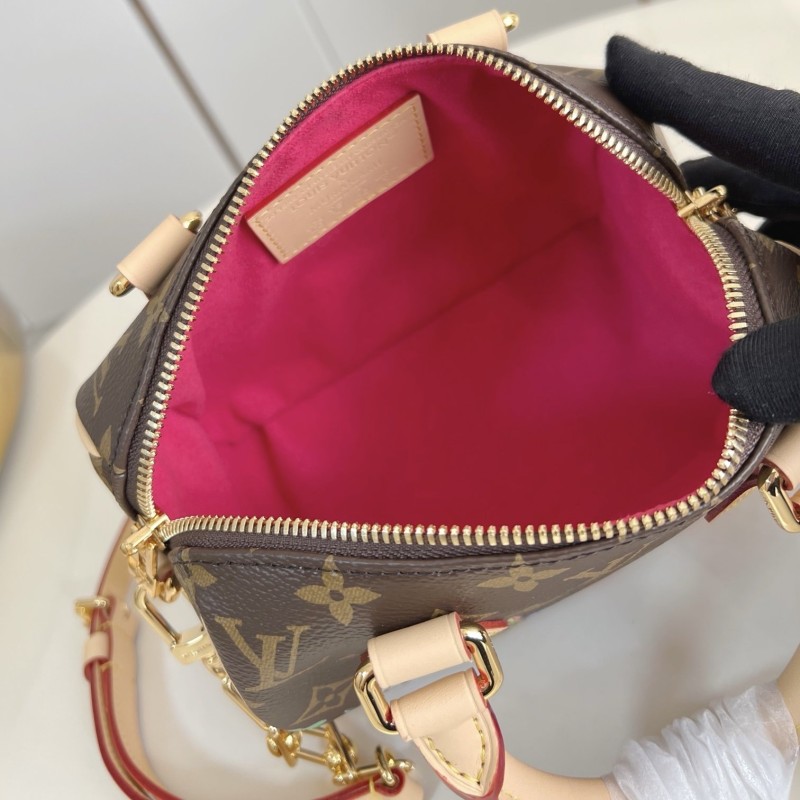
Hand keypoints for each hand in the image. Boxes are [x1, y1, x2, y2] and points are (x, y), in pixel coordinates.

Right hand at [605, 37, 799, 423]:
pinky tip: (754, 291)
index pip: (736, 116)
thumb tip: (728, 385)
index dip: (668, 89)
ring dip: (737, 224)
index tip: (614, 60)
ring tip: (680, 260)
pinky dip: (778, 249)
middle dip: (695, 180)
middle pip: (753, 160)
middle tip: (631, 204)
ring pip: (782, 197)